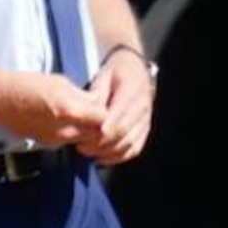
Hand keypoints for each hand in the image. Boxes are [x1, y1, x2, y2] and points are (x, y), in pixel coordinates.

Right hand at [0, 72, 108, 147]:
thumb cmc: (27, 83)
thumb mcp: (61, 82)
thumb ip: (82, 95)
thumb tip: (96, 102)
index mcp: (69, 110)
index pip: (103, 119)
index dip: (107, 111)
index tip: (105, 102)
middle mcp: (62, 130)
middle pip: (94, 134)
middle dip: (99, 124)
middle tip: (98, 111)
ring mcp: (52, 140)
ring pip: (81, 140)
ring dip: (85, 130)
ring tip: (82, 114)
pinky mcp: (43, 143)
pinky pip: (65, 141)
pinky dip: (70, 133)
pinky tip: (65, 120)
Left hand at [77, 48, 154, 165]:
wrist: (136, 68)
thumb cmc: (116, 72)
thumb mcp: (103, 76)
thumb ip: (97, 96)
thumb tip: (89, 115)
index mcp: (132, 90)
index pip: (119, 117)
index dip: (102, 131)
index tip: (85, 137)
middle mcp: (143, 106)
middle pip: (124, 133)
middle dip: (101, 143)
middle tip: (81, 146)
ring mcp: (146, 119)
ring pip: (130, 144)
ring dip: (108, 152)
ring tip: (88, 151)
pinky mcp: (145, 128)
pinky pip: (135, 148)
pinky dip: (119, 157)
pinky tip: (102, 158)